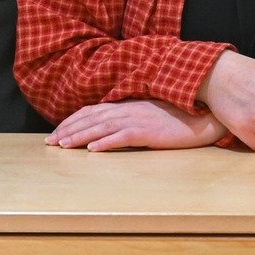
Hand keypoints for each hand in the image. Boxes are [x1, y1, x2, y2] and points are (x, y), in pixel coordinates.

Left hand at [48, 99, 229, 150]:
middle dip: (68, 129)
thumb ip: (132, 118)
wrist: (204, 114)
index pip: (92, 111)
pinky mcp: (149, 131)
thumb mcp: (151, 114)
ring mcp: (138, 119)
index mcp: (128, 105)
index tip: (57, 132)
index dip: (72, 121)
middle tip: (50, 142)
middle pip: (91, 118)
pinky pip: (123, 136)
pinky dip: (106, 142)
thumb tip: (113, 128)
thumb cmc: (180, 117)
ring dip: (80, 136)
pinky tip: (93, 149)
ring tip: (63, 146)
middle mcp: (129, 109)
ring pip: (101, 127)